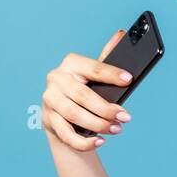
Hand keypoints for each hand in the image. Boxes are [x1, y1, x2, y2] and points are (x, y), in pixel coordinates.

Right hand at [41, 30, 133, 150]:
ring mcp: (50, 100)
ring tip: (116, 129)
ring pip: (74, 115)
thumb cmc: (83, 90)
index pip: (92, 68)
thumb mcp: (94, 74)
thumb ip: (107, 58)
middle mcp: (56, 79)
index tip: (128, 79)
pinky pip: (67, 134)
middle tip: (125, 117)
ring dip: (98, 124)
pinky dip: (84, 142)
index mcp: (71, 64)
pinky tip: (100, 142)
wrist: (62, 114)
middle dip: (106, 108)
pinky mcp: (48, 119)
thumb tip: (121, 34)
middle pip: (83, 95)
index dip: (110, 74)